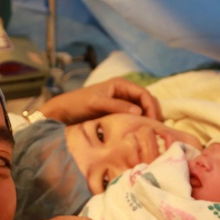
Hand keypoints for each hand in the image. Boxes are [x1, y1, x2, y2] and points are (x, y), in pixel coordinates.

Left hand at [39, 77, 162, 124]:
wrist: (63, 112)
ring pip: (142, 110)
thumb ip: (117, 106)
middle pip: (147, 101)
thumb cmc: (78, 104)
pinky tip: (140, 134)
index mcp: (121, 84)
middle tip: (156, 130)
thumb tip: (139, 112)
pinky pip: (134, 117)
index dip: (151, 107)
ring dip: (148, 119)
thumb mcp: (97, 104)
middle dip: (153, 113)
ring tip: (151, 133)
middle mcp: (124, 92)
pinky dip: (140, 124)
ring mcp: (122, 103)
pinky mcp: (118, 113)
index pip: (144, 94)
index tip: (153, 122)